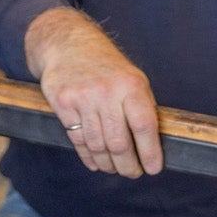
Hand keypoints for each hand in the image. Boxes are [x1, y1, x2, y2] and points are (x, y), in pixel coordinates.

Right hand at [30, 10, 162, 177]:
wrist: (67, 43)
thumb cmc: (106, 67)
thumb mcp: (132, 78)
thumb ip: (142, 107)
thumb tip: (154, 146)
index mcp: (131, 85)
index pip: (144, 126)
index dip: (150, 153)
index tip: (154, 169)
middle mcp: (107, 90)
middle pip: (120, 143)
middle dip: (128, 166)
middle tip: (132, 173)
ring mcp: (82, 97)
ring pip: (98, 145)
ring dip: (108, 164)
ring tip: (113, 168)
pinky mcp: (62, 102)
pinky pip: (77, 140)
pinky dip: (88, 157)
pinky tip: (95, 161)